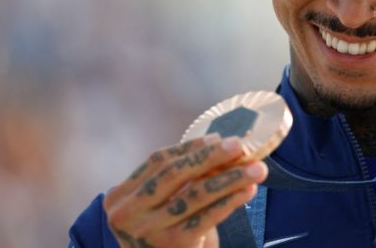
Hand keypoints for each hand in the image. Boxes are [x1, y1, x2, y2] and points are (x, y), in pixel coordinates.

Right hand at [103, 134, 267, 247]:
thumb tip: (220, 145)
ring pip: (194, 195)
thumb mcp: (157, 207)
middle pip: (174, 174)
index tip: (218, 137)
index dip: (189, 148)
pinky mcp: (171, 245)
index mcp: (119, 196)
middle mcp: (127, 214)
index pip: (157, 161)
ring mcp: (147, 231)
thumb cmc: (161, 234)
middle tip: (240, 146)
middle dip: (210, 157)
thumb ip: (178, 181)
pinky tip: (247, 191)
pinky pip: (206, 217)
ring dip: (229, 178)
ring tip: (256, 169)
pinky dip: (230, 201)